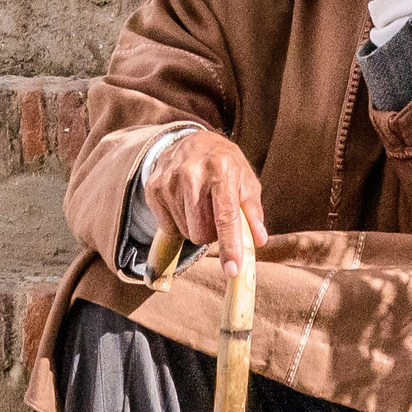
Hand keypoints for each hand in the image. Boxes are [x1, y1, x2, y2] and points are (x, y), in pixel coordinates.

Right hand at [144, 130, 269, 276]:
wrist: (192, 141)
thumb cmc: (226, 166)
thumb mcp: (246, 181)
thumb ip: (252, 212)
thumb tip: (258, 240)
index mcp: (221, 169)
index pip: (225, 216)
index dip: (230, 245)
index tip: (232, 270)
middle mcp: (192, 173)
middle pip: (201, 233)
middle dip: (212, 234)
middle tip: (215, 215)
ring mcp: (168, 181)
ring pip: (185, 232)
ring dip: (195, 226)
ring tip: (200, 205)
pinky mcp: (153, 188)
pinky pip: (168, 227)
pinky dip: (179, 222)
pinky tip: (184, 203)